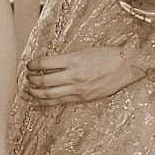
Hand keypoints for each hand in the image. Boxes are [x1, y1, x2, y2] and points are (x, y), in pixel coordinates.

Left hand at [24, 46, 139, 104]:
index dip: (33, 64)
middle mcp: (74, 75)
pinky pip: (59, 102)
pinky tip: (36, 102)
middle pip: (44, 81)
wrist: (127, 66)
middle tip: (27, 77)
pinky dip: (45, 103)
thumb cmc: (107, 55)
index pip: (45, 63)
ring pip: (49, 94)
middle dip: (31, 80)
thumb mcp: (84, 51)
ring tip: (27, 90)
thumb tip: (47, 64)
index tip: (29, 64)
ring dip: (34, 93)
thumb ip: (66, 58)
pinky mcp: (82, 98)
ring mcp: (78, 89)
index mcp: (74, 59)